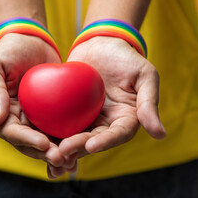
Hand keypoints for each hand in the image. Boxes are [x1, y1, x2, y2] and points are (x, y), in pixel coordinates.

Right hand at [0, 33, 75, 175]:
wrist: (30, 41)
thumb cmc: (8, 50)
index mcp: (0, 113)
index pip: (11, 132)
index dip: (26, 140)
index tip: (44, 144)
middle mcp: (17, 120)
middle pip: (29, 144)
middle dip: (44, 153)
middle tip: (62, 159)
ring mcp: (34, 118)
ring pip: (45, 142)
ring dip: (57, 153)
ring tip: (72, 162)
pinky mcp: (51, 114)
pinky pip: (59, 129)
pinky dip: (68, 140)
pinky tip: (82, 147)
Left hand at [51, 36, 165, 177]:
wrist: (102, 44)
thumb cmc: (127, 57)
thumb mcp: (145, 76)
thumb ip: (149, 103)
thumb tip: (160, 134)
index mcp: (126, 119)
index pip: (117, 135)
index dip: (105, 142)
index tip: (91, 145)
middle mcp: (107, 124)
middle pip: (92, 140)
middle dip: (77, 147)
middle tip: (61, 151)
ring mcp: (88, 119)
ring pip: (75, 137)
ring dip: (61, 148)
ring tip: (48, 153)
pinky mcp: (70, 112)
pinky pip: (60, 123)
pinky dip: (50, 133)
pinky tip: (37, 139)